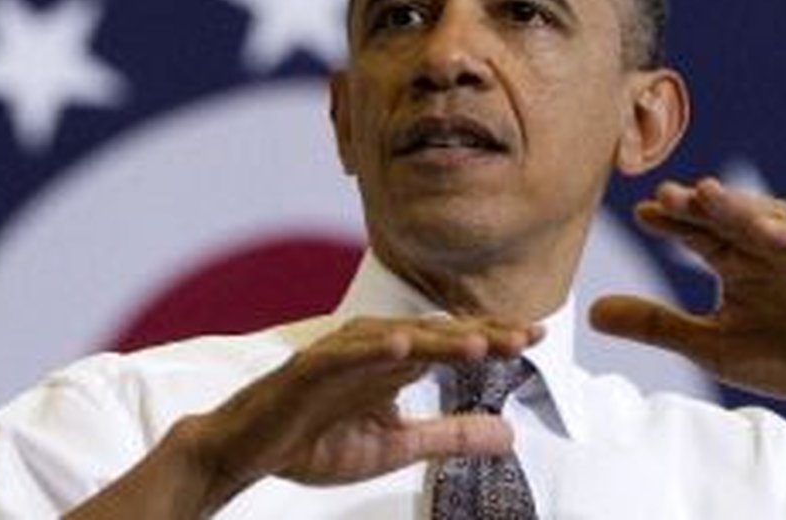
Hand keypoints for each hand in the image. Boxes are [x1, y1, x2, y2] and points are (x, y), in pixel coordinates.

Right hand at [188, 316, 542, 507]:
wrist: (250, 452)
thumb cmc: (318, 441)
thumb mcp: (397, 446)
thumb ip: (449, 435)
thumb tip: (508, 433)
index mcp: (396, 363)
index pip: (452, 344)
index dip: (493, 338)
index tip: (535, 336)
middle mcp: (373, 350)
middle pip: (435, 335)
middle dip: (481, 334)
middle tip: (525, 336)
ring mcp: (341, 356)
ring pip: (396, 339)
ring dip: (437, 339)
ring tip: (478, 343)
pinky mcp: (308, 369)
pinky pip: (343, 355)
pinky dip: (372, 349)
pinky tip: (403, 346)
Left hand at [589, 178, 785, 429]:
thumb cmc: (785, 356)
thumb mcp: (710, 346)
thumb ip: (657, 326)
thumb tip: (592, 313)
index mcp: (734, 261)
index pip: (696, 233)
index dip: (672, 221)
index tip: (642, 212)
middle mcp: (764, 247)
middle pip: (726, 218)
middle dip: (698, 205)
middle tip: (666, 193)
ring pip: (766, 221)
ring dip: (738, 208)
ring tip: (708, 196)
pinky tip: (763, 229)